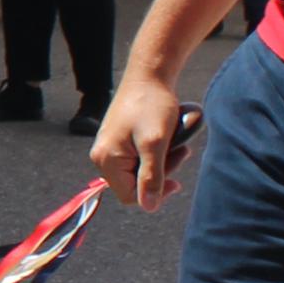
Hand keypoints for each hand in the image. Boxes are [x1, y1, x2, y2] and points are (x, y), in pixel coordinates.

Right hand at [91, 75, 195, 208]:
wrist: (148, 75)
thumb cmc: (152, 105)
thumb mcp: (155, 143)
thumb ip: (151, 177)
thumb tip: (149, 207)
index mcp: (106, 159)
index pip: (129, 196)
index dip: (154, 193)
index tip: (176, 181)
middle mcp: (102, 156)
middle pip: (133, 184)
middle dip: (160, 174)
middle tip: (181, 153)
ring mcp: (109, 146)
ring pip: (137, 171)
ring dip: (161, 163)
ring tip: (179, 145)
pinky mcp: (117, 139)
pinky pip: (137, 158)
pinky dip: (155, 153)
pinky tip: (168, 140)